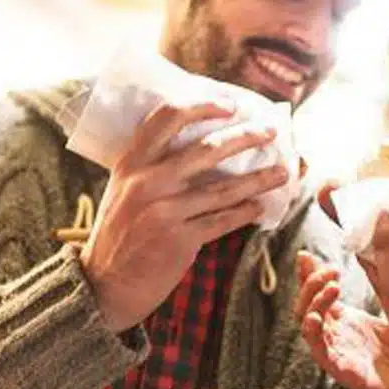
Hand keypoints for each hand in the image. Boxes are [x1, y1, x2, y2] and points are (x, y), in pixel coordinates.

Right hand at [80, 102, 288, 331]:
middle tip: (269, 131)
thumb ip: (151, 166)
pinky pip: (222, 220)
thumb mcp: (123, 189)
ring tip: (282, 171)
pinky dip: (245, 212)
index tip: (230, 105)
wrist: (105, 284)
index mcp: (131, 162)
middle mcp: (146, 182)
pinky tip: (260, 206)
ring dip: (259, 178)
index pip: (168, 118)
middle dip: (246, 136)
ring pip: (223, 188)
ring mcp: (164, 211)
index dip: (202, 106)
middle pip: (207, 148)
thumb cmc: (120, 232)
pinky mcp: (179, 239)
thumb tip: (202, 144)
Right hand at [294, 251, 388, 388]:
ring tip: (333, 287)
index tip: (306, 255)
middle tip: (331, 270)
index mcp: (344, 320)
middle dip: (310, 283)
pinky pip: (319, 353)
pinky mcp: (344, 371)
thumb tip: (376, 247)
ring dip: (313, 303)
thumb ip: (385, 281)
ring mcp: (338, 352)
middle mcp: (336, 334)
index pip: (315, 293)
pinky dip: (312, 335)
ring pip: (308, 326)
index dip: (307, 274)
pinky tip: (316, 318)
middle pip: (305, 306)